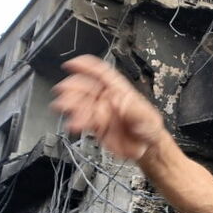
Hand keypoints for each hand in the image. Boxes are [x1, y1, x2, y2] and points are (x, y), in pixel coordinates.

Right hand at [51, 55, 165, 159]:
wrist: (147, 148)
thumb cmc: (150, 129)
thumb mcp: (147, 117)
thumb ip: (133, 109)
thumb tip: (118, 100)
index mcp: (120, 91)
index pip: (102, 73)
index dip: (87, 66)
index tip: (73, 63)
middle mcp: (107, 99)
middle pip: (87, 88)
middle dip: (73, 86)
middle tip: (63, 90)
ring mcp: (100, 112)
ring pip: (81, 104)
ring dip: (70, 103)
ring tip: (62, 106)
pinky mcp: (96, 126)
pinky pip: (83, 121)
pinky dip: (75, 122)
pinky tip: (71, 124)